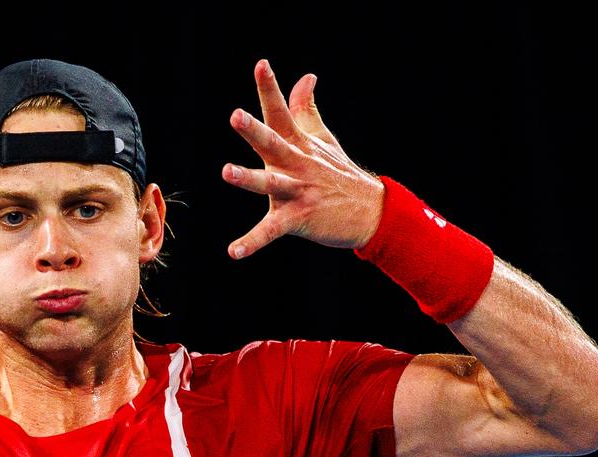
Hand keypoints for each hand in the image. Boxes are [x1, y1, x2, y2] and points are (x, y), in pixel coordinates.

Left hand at [221, 58, 384, 259]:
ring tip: (226, 172)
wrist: (371, 211)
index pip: (281, 112)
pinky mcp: (298, 218)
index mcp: (298, 144)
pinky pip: (271, 231)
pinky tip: (233, 251)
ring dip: (248, 178)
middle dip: (254, 129)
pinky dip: (252, 242)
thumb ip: (305, 109)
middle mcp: (296, 164)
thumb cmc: (338, 172)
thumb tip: (305, 76)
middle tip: (236, 115)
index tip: (261, 64)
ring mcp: (298, 191)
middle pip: (272, 142)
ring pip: (269, 182)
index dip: (270, 88)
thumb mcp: (321, 139)